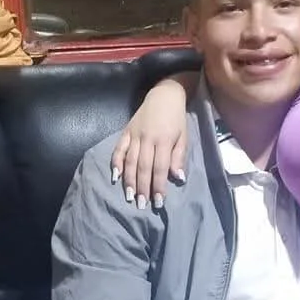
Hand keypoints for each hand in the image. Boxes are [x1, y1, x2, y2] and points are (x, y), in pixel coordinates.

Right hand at [111, 76, 190, 208]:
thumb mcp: (183, 136)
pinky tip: (115, 176)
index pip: (160, 168)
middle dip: (142, 188)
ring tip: (129, 196)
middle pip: (143, 167)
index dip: (158, 186)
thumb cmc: (176, 119)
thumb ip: (179, 157)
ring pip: (130, 161)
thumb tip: (178, 178)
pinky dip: (116, 163)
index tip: (159, 202)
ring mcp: (134, 135)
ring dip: (129, 180)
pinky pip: (119, 149)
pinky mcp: (126, 131)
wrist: (164, 95)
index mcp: (163, 140)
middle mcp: (147, 138)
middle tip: (142, 205)